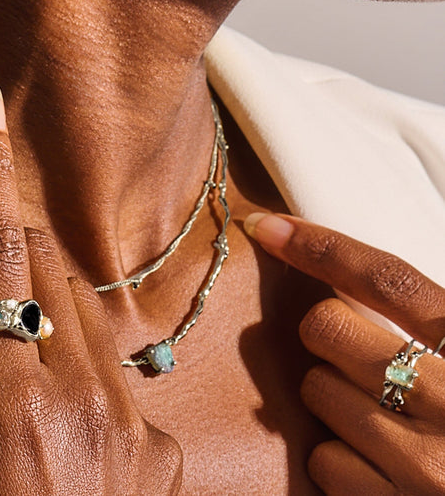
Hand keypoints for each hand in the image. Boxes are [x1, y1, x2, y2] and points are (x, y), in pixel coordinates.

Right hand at [0, 86, 182, 494]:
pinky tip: (33, 375)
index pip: (0, 250)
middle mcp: (88, 399)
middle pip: (41, 263)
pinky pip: (110, 364)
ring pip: (81, 306)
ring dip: (26, 288)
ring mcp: (131, 423)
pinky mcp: (154, 450)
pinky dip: (66, 346)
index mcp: (17, 405)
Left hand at [246, 212, 444, 494]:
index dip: (320, 246)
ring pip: (316, 391)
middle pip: (327, 327)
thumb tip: (342, 283)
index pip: (386, 279)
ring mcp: (425, 466)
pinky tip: (381, 467)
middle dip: (330, 337)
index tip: (268, 227)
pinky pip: (322, 460)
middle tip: (361, 360)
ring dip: (336, 400)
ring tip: (385, 421)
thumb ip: (427, 325)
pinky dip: (340, 460)